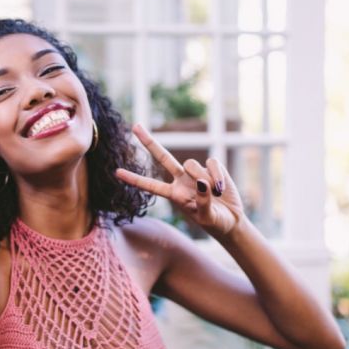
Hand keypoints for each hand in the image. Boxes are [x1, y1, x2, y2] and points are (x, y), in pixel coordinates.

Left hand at [115, 124, 245, 237]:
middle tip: (134, 126)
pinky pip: (212, 162)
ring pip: (191, 163)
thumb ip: (203, 202)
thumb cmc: (215, 222)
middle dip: (149, 142)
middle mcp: (181, 180)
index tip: (117, 172)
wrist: (231, 220)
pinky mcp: (212, 167)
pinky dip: (217, 175)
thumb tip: (202, 182)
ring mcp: (196, 172)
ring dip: (204, 179)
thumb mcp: (207, 217)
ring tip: (214, 194)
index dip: (135, 179)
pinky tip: (221, 188)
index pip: (150, 185)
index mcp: (174, 194)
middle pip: (163, 157)